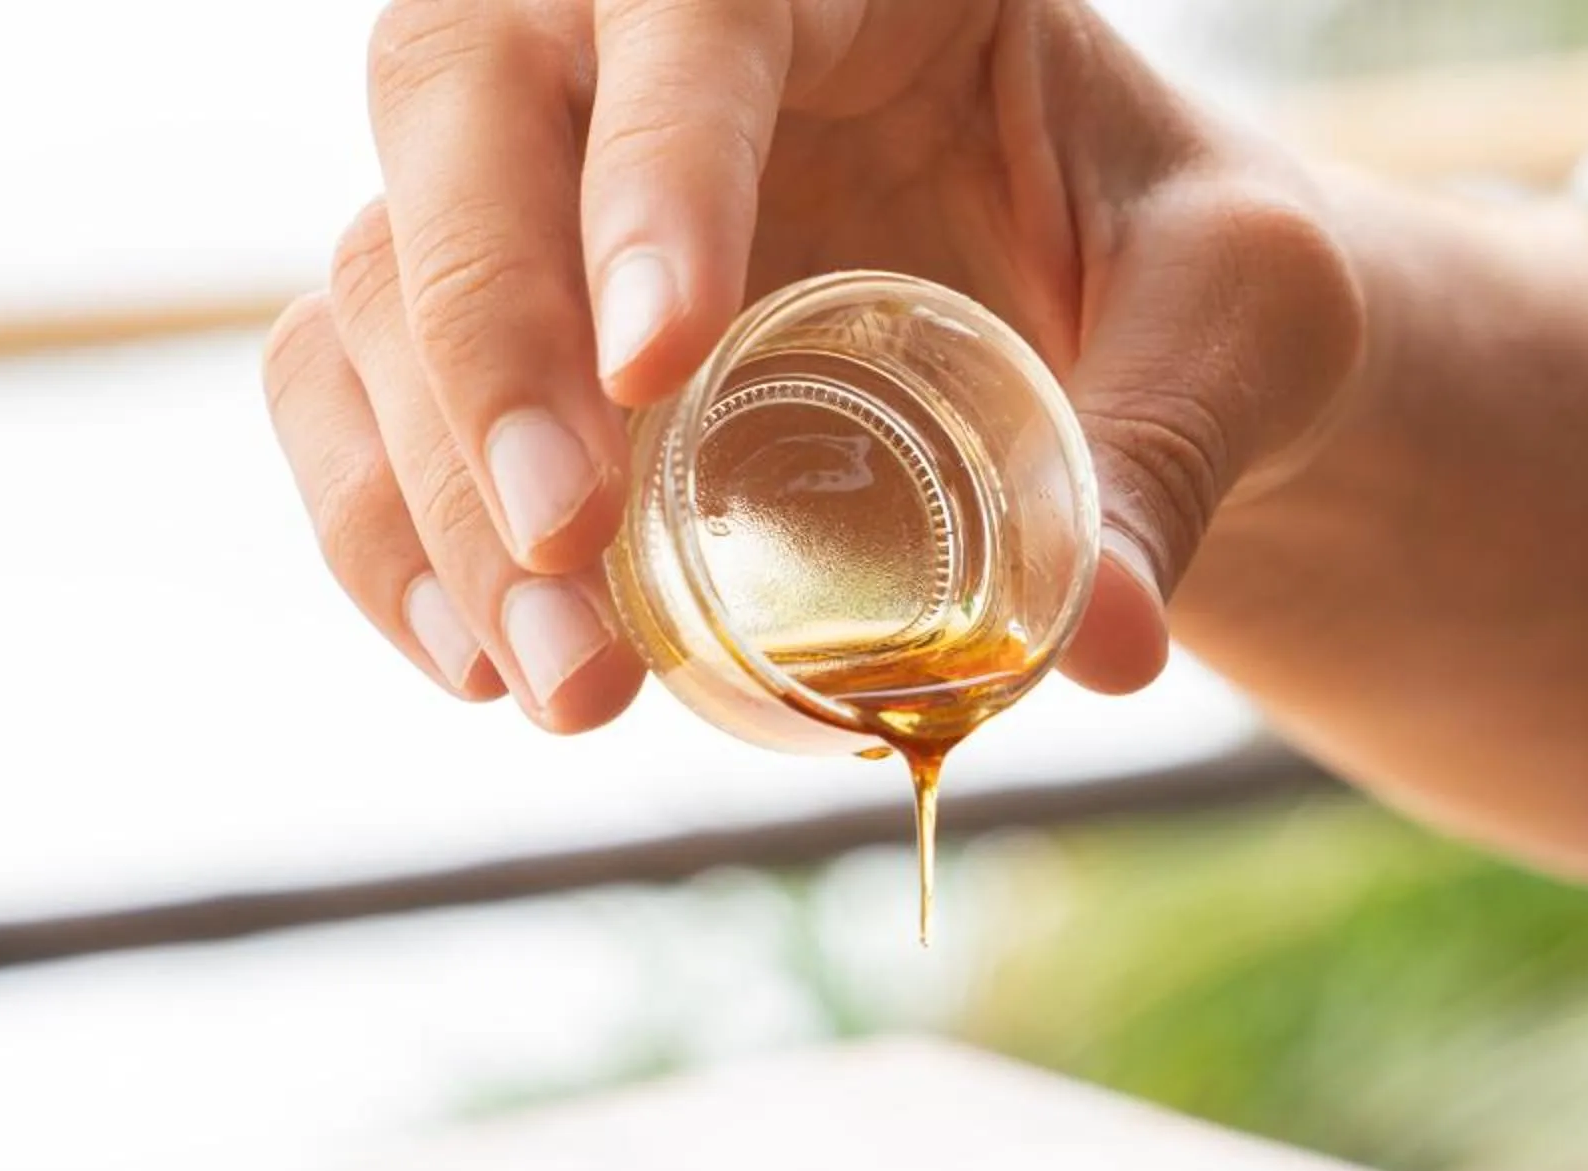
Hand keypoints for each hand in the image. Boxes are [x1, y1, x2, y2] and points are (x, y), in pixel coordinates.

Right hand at [262, 0, 1362, 727]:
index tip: (656, 367)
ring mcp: (550, 169)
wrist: (1139, 322)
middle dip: (489, 346)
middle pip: (464, 108)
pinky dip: (380, 527)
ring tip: (556, 685)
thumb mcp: (1235, 325)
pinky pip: (351, 386)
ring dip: (430, 488)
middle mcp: (645, 28)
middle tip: (570, 554)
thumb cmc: (1189, 269)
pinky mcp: (503, 311)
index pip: (689, 8)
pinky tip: (473, 663)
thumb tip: (1103, 642)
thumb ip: (1173, 449)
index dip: (651, 175)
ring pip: (381, 262)